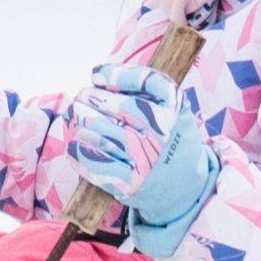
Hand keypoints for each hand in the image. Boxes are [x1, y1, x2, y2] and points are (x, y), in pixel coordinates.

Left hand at [60, 55, 218, 255]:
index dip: (114, 75)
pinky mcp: (130, 182)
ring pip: (98, 131)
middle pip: (113, 106)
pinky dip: (78, 152)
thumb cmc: (169, 138)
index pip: (142, 81)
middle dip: (88, 99)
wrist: (186, 187)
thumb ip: (144, 86)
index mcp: (174, 108)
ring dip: (79, 122)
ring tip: (74, 119)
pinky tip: (75, 145)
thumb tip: (97, 74)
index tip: (96, 75)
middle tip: (79, 100)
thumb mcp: (172, 108)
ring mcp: (145, 157)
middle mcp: (162, 131)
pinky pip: (94, 162)